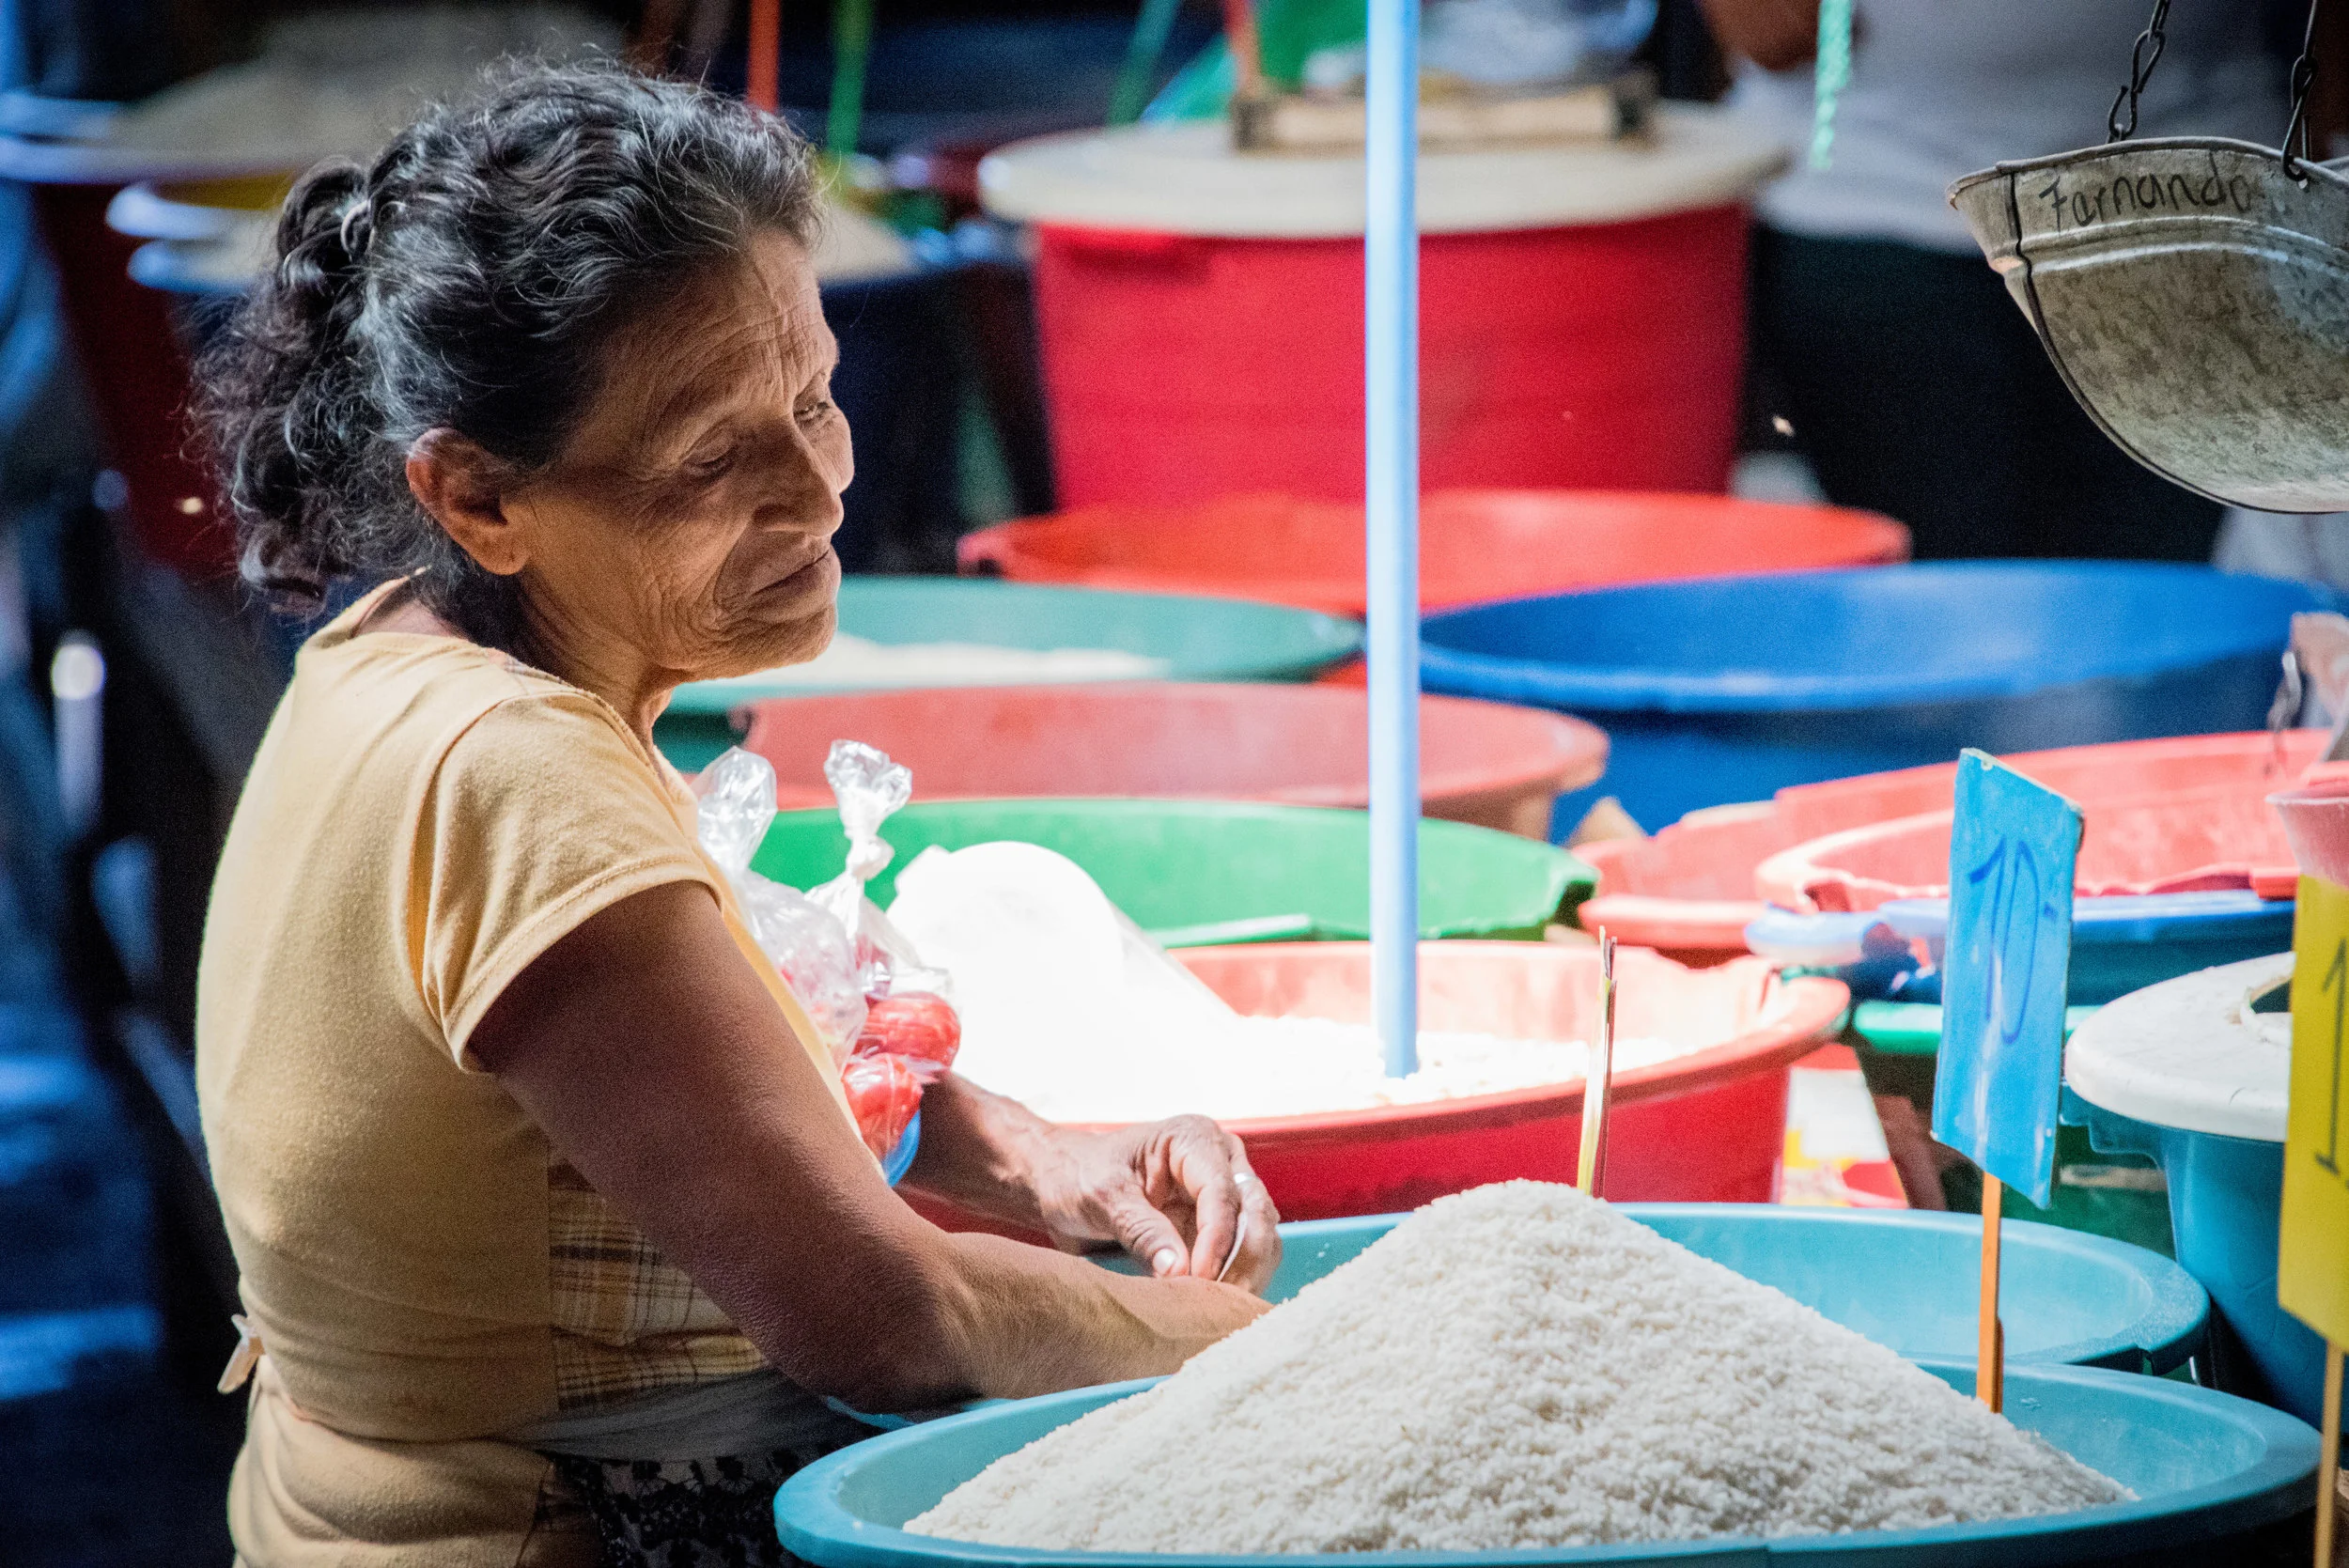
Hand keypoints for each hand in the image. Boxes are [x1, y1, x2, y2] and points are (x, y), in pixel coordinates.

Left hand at [1032, 1116, 1282, 1294]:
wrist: (1064, 1180)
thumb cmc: (1078, 1175)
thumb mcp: (1101, 1197)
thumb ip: (1141, 1230)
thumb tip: (1177, 1271)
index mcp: (1193, 1138)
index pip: (1222, 1192)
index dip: (1217, 1239)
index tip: (1198, 1279)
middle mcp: (1221, 1160)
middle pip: (1256, 1213)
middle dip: (1241, 1261)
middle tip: (1214, 1305)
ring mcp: (1227, 1193)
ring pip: (1261, 1238)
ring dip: (1245, 1276)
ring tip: (1213, 1311)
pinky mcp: (1221, 1225)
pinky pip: (1246, 1256)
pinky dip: (1237, 1281)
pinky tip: (1212, 1306)